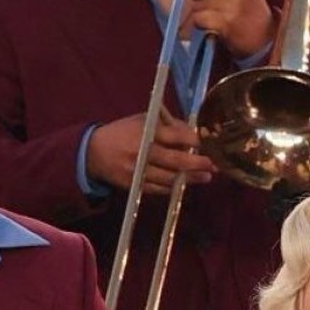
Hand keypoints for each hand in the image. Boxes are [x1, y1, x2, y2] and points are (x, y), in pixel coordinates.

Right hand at [85, 110, 213, 196]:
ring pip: (170, 178)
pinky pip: (160, 189)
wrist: (95, 152)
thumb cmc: (124, 132)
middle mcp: (142, 152)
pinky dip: (174, 186)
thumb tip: (193, 133)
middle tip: (214, 166)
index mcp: (145, 131)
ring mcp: (139, 171)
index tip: (208, 144)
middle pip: (175, 161)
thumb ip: (167, 125)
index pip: (175, 136)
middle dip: (197, 164)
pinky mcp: (136, 186)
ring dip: (190, 179)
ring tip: (206, 177)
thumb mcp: (143, 121)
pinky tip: (184, 183)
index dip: (194, 141)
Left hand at [185, 0, 275, 57]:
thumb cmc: (248, 11)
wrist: (264, 37)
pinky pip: (199, 18)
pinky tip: (216, 27)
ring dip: (202, 13)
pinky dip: (203, 25)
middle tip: (213, 5)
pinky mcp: (227, 19)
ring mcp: (232, 0)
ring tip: (218, 17)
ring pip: (197, 3)